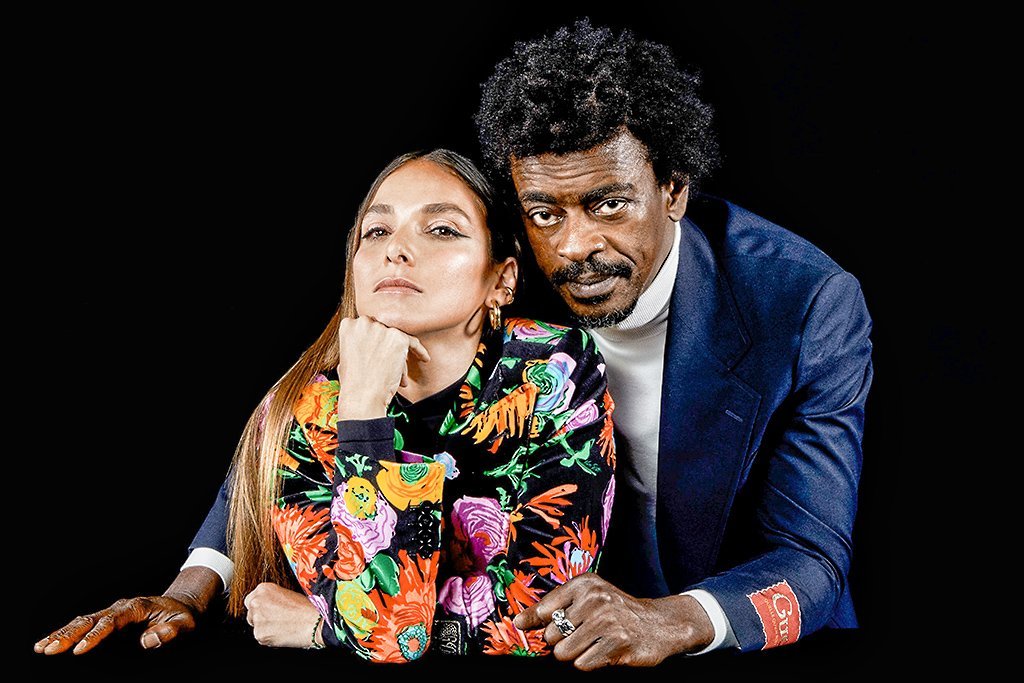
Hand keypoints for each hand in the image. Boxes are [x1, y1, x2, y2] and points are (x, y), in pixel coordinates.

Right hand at [33, 595, 197, 655]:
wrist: (182, 607)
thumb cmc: (182, 617)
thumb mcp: (184, 624)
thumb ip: (170, 631)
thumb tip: (149, 641)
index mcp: (136, 607)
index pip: (111, 621)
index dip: (95, 635)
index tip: (79, 650)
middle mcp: (120, 608)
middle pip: (90, 620)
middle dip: (69, 634)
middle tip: (49, 649)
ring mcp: (112, 613)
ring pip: (83, 622)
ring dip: (62, 634)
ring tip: (41, 647)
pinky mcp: (108, 621)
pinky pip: (84, 626)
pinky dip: (67, 633)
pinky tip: (49, 643)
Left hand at [244, 582, 321, 648]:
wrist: (314, 622)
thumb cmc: (307, 608)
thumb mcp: (287, 594)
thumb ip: (272, 598)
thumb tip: (267, 606)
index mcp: (263, 588)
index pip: (251, 600)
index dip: (260, 607)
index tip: (267, 611)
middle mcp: (257, 602)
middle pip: (250, 613)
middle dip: (260, 618)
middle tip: (275, 620)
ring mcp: (257, 619)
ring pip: (255, 626)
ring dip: (265, 628)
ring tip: (283, 626)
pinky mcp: (259, 634)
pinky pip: (261, 638)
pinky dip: (269, 638)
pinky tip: (282, 634)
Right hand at [336, 316, 429, 418]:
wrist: (362, 396)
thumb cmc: (353, 383)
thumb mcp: (346, 358)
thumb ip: (357, 345)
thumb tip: (369, 343)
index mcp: (348, 325)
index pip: (367, 326)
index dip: (374, 340)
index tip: (377, 351)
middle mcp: (364, 322)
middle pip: (383, 331)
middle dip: (386, 347)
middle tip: (388, 364)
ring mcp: (382, 329)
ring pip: (397, 339)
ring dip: (399, 356)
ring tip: (397, 375)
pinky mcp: (399, 338)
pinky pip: (414, 343)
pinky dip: (420, 351)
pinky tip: (424, 359)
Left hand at [511, 573, 713, 669]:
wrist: (659, 624)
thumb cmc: (616, 611)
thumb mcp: (586, 598)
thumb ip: (551, 608)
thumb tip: (517, 622)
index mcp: (584, 584)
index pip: (543, 610)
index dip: (536, 624)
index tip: (534, 628)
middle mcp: (595, 599)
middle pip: (551, 636)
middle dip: (562, 641)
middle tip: (582, 636)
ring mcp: (607, 622)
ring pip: (564, 653)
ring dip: (575, 654)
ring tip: (592, 644)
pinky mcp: (617, 644)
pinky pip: (582, 664)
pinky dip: (589, 663)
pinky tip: (604, 652)